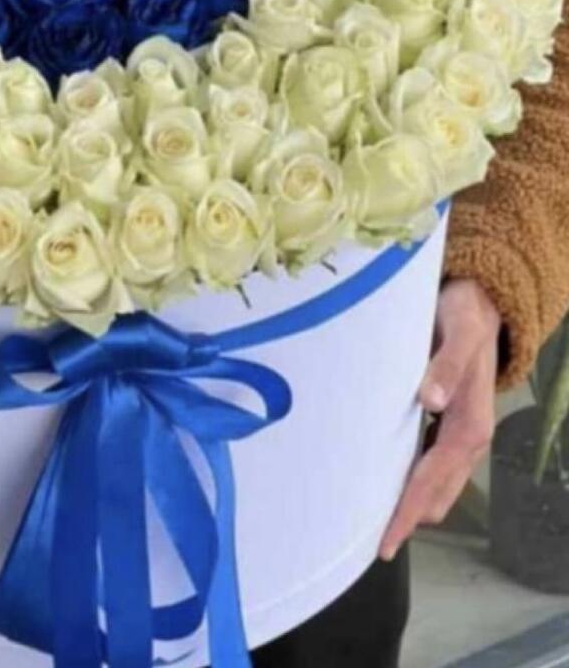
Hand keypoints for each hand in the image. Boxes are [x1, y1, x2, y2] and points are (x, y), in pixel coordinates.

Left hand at [380, 278, 498, 558]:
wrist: (480, 299)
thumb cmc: (463, 312)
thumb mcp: (458, 329)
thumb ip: (446, 362)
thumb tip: (432, 399)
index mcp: (470, 421)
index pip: (434, 477)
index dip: (410, 508)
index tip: (386, 539)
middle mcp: (468, 435)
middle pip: (436, 491)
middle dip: (407, 519)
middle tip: (365, 546)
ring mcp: (459, 431)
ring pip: (435, 483)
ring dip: (409, 504)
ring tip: (368, 524)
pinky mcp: (449, 421)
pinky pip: (430, 462)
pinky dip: (410, 481)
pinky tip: (381, 483)